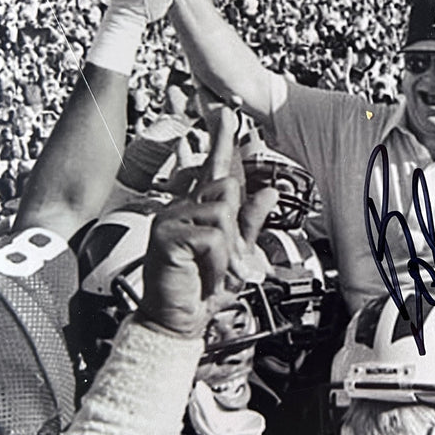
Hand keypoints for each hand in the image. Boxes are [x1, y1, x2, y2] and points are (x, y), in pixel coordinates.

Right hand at [139, 108, 252, 336]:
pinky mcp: (166, 235)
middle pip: (227, 190)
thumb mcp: (235, 254)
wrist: (176, 321)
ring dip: (228, 250)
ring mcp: (170, 219)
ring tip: (213, 270)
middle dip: (236, 229)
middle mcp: (181, 208)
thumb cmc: (201, 290)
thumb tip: (269, 193)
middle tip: (225, 260)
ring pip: (222, 214)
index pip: (213, 170)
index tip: (227, 113)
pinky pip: (212, 236)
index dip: (221, 141)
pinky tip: (203, 274)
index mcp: (197, 210)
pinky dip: (217, 260)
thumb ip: (250, 222)